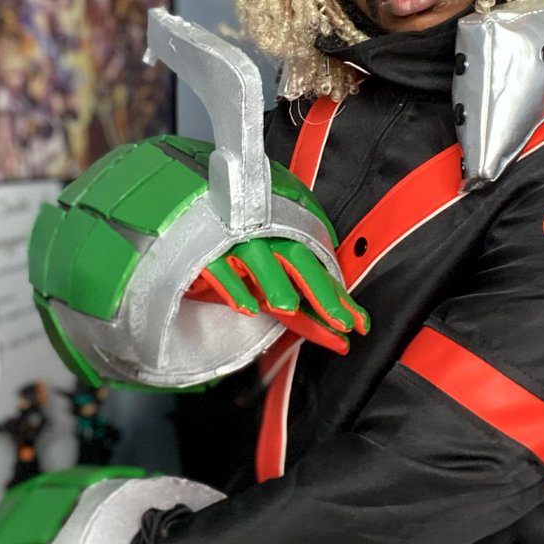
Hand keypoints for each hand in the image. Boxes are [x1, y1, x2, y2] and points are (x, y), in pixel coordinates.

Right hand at [186, 237, 368, 353]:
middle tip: (340, 321)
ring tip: (290, 308)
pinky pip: (219, 268)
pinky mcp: (204, 252)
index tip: (356, 322)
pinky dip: (234, 287)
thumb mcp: (270, 273)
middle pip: (297, 258)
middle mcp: (262, 236)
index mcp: (282, 237)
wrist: (187, 218)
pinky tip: (247, 307)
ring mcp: (233, 242)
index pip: (317, 267)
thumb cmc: (235, 247)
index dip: (338, 296)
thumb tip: (335, 325)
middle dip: (320, 291)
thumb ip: (300, 296)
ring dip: (276, 284)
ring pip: (259, 259)